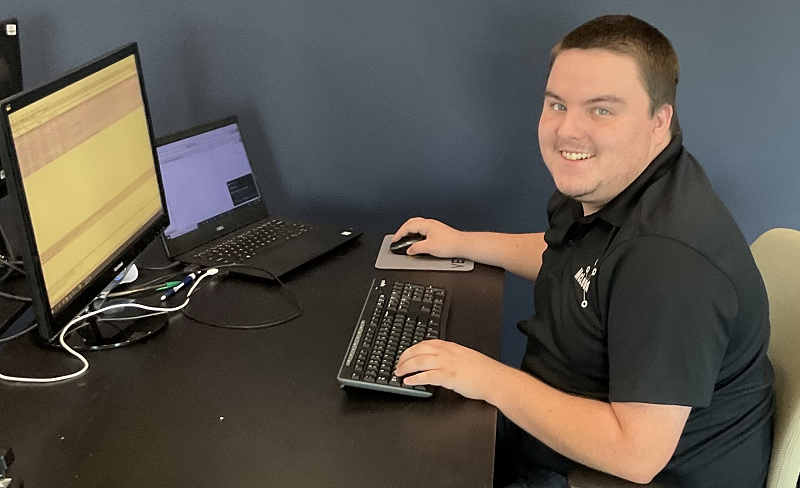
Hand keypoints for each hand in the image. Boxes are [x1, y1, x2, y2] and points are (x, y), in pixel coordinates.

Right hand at [392, 218, 463, 256]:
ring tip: (405, 237)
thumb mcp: (429, 248)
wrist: (462, 245)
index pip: (408, 227)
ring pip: (417, 224)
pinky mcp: (437, 231)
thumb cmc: (450, 244)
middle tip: (398, 237)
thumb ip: (416, 248)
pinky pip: (422, 228)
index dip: (399, 233)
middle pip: (411, 223)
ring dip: (409, 230)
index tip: (395, 239)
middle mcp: (430, 223)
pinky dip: (416, 232)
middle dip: (403, 229)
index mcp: (426, 225)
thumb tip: (409, 249)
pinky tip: (417, 238)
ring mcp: (434, 226)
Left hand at [394, 339, 510, 400]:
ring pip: (420, 361)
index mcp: (450, 347)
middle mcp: (446, 353)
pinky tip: (409, 381)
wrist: (494, 379)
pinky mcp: (448, 376)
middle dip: (405, 357)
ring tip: (399, 373)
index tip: (405, 355)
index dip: (412, 349)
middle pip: (419, 350)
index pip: (425, 343)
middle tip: (398, 365)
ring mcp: (447, 364)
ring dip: (406, 367)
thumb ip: (451, 356)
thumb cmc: (483, 371)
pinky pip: (427, 376)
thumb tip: (440, 362)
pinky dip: (415, 378)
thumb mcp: (464, 357)